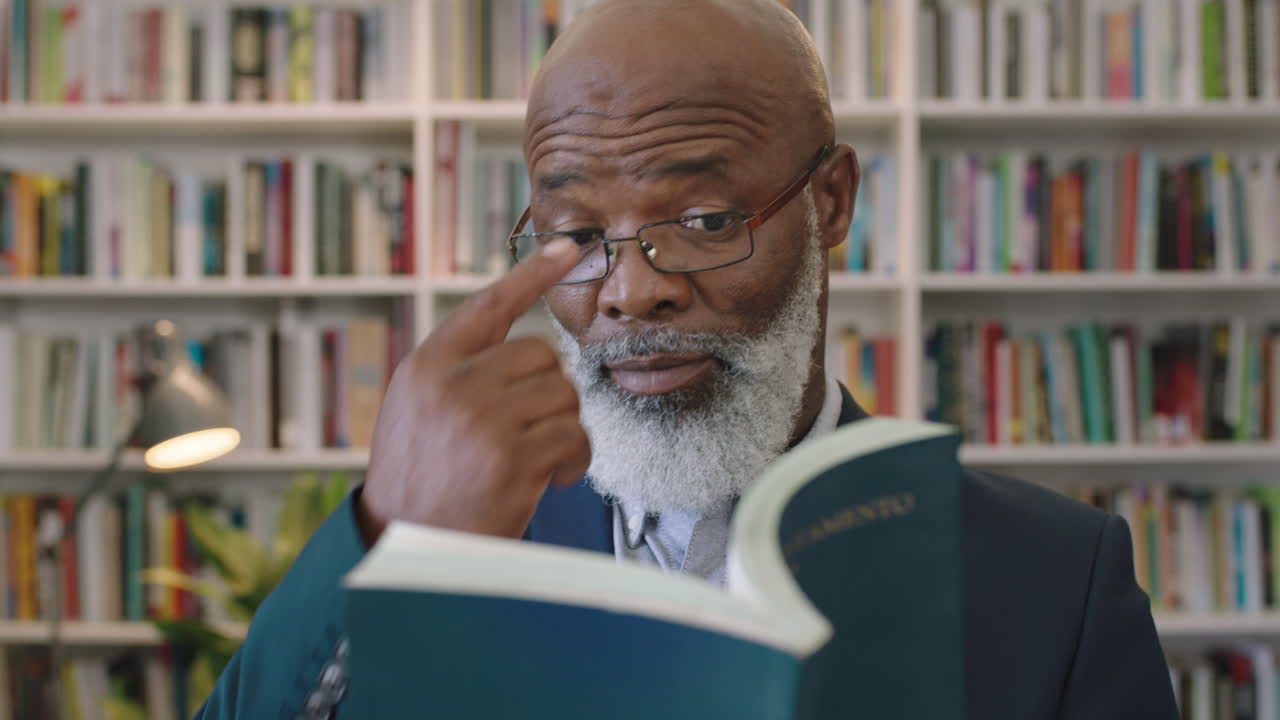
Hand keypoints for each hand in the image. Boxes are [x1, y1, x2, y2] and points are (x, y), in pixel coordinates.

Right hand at [357, 238, 590, 543]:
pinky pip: (574, 438)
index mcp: (427, 367)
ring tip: (534, 462)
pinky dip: (573, 462)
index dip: (532, 275)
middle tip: (531, 434)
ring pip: (563, 396)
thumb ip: (458, 376)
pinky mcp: (512, 458)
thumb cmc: (420, 484)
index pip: (488, 306)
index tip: (569, 249)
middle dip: (548, 395)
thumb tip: (520, 351)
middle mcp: (452, 384)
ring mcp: (482, 419)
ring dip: (562, 431)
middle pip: (541, 356)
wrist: (407, 549)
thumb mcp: (417, 413)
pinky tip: (547, 481)